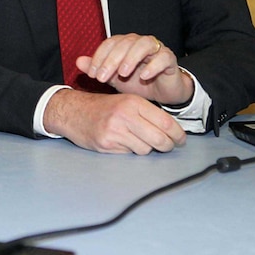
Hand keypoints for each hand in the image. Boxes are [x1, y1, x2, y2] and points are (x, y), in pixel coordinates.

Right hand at [44, 89, 185, 153]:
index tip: (181, 140)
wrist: (72, 111)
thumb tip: (172, 130)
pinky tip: (121, 142)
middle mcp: (125, 115)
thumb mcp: (125, 102)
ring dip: (147, 148)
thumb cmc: (102, 107)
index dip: (178, 134)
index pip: (165, 122)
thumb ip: (146, 113)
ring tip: (137, 140)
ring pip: (146, 149)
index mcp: (133, 102)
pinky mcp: (106, 144)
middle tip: (168, 146)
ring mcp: (115, 131)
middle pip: (160, 139)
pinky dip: (130, 150)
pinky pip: (129, 153)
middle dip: (167, 146)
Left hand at [75, 34, 193, 105]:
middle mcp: (139, 42)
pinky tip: (144, 77)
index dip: (99, 57)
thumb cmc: (138, 83)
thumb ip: (98, 69)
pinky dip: (153, 66)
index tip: (92, 74)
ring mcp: (156, 49)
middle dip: (111, 60)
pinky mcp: (170, 59)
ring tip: (122, 73)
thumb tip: (78, 62)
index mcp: (125, 44)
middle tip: (102, 77)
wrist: (162, 93)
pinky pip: (163, 57)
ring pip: (143, 45)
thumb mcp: (114, 78)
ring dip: (131, 58)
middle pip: (124, 44)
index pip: (109, 44)